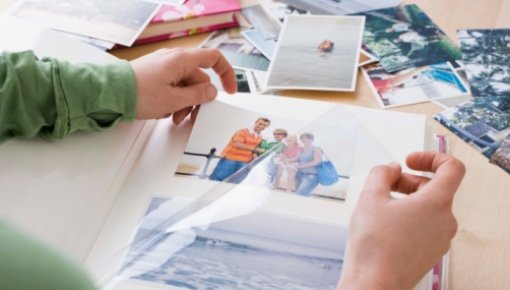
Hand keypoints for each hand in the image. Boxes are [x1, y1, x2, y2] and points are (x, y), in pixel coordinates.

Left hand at [130, 48, 236, 122]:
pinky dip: (173, 100)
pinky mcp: (155, 75)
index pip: (214, 58)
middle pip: (199, 78)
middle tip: (191, 116)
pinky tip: (164, 112)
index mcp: (182, 60)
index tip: (230, 90)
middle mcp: (174, 59)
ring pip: (186, 85)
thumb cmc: (138, 93)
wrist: (110, 93)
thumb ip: (197, 95)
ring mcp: (164, 66)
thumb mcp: (174, 100)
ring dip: (184, 103)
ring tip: (174, 118)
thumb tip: (212, 92)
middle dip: (198, 99)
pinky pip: (173, 86)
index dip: (226, 73)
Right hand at [338, 152, 464, 289]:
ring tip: (381, 206)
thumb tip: (390, 169)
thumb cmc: (374, 246)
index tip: (411, 160)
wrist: (374, 283)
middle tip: (385, 184)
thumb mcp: (370, 196)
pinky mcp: (430, 252)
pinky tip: (385, 224)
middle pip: (435, 188)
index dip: (431, 157)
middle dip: (409, 181)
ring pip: (429, 208)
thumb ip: (381, 173)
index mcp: (437, 203)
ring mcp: (440, 239)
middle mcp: (445, 221)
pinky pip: (425, 226)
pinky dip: (409, 217)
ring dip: (407, 199)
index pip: (452, 168)